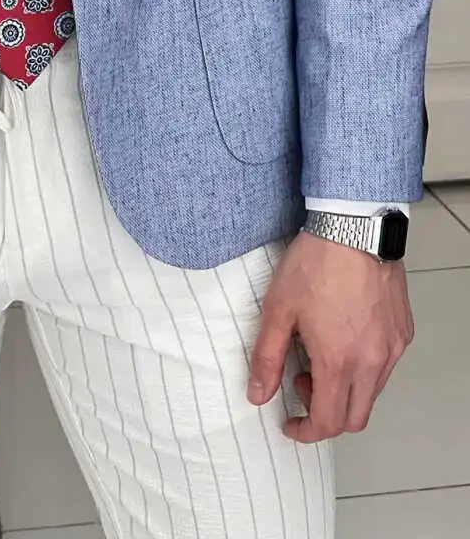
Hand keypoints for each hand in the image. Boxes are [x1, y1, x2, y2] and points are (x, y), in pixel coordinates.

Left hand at [247, 230, 413, 441]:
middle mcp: (372, 362)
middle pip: (355, 418)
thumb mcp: (278, 309)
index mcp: (339, 362)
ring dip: (345, 390)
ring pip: (372, 393)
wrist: (354, 227)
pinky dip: (364, 369)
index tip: (290, 423)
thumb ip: (267, 357)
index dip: (306, 431)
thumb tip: (257, 394)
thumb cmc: (316, 263)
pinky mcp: (402, 332)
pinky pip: (386, 367)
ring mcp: (391, 348)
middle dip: (326, 414)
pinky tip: (344, 338)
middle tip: (301, 383)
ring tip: (320, 354)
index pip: (328, 423)